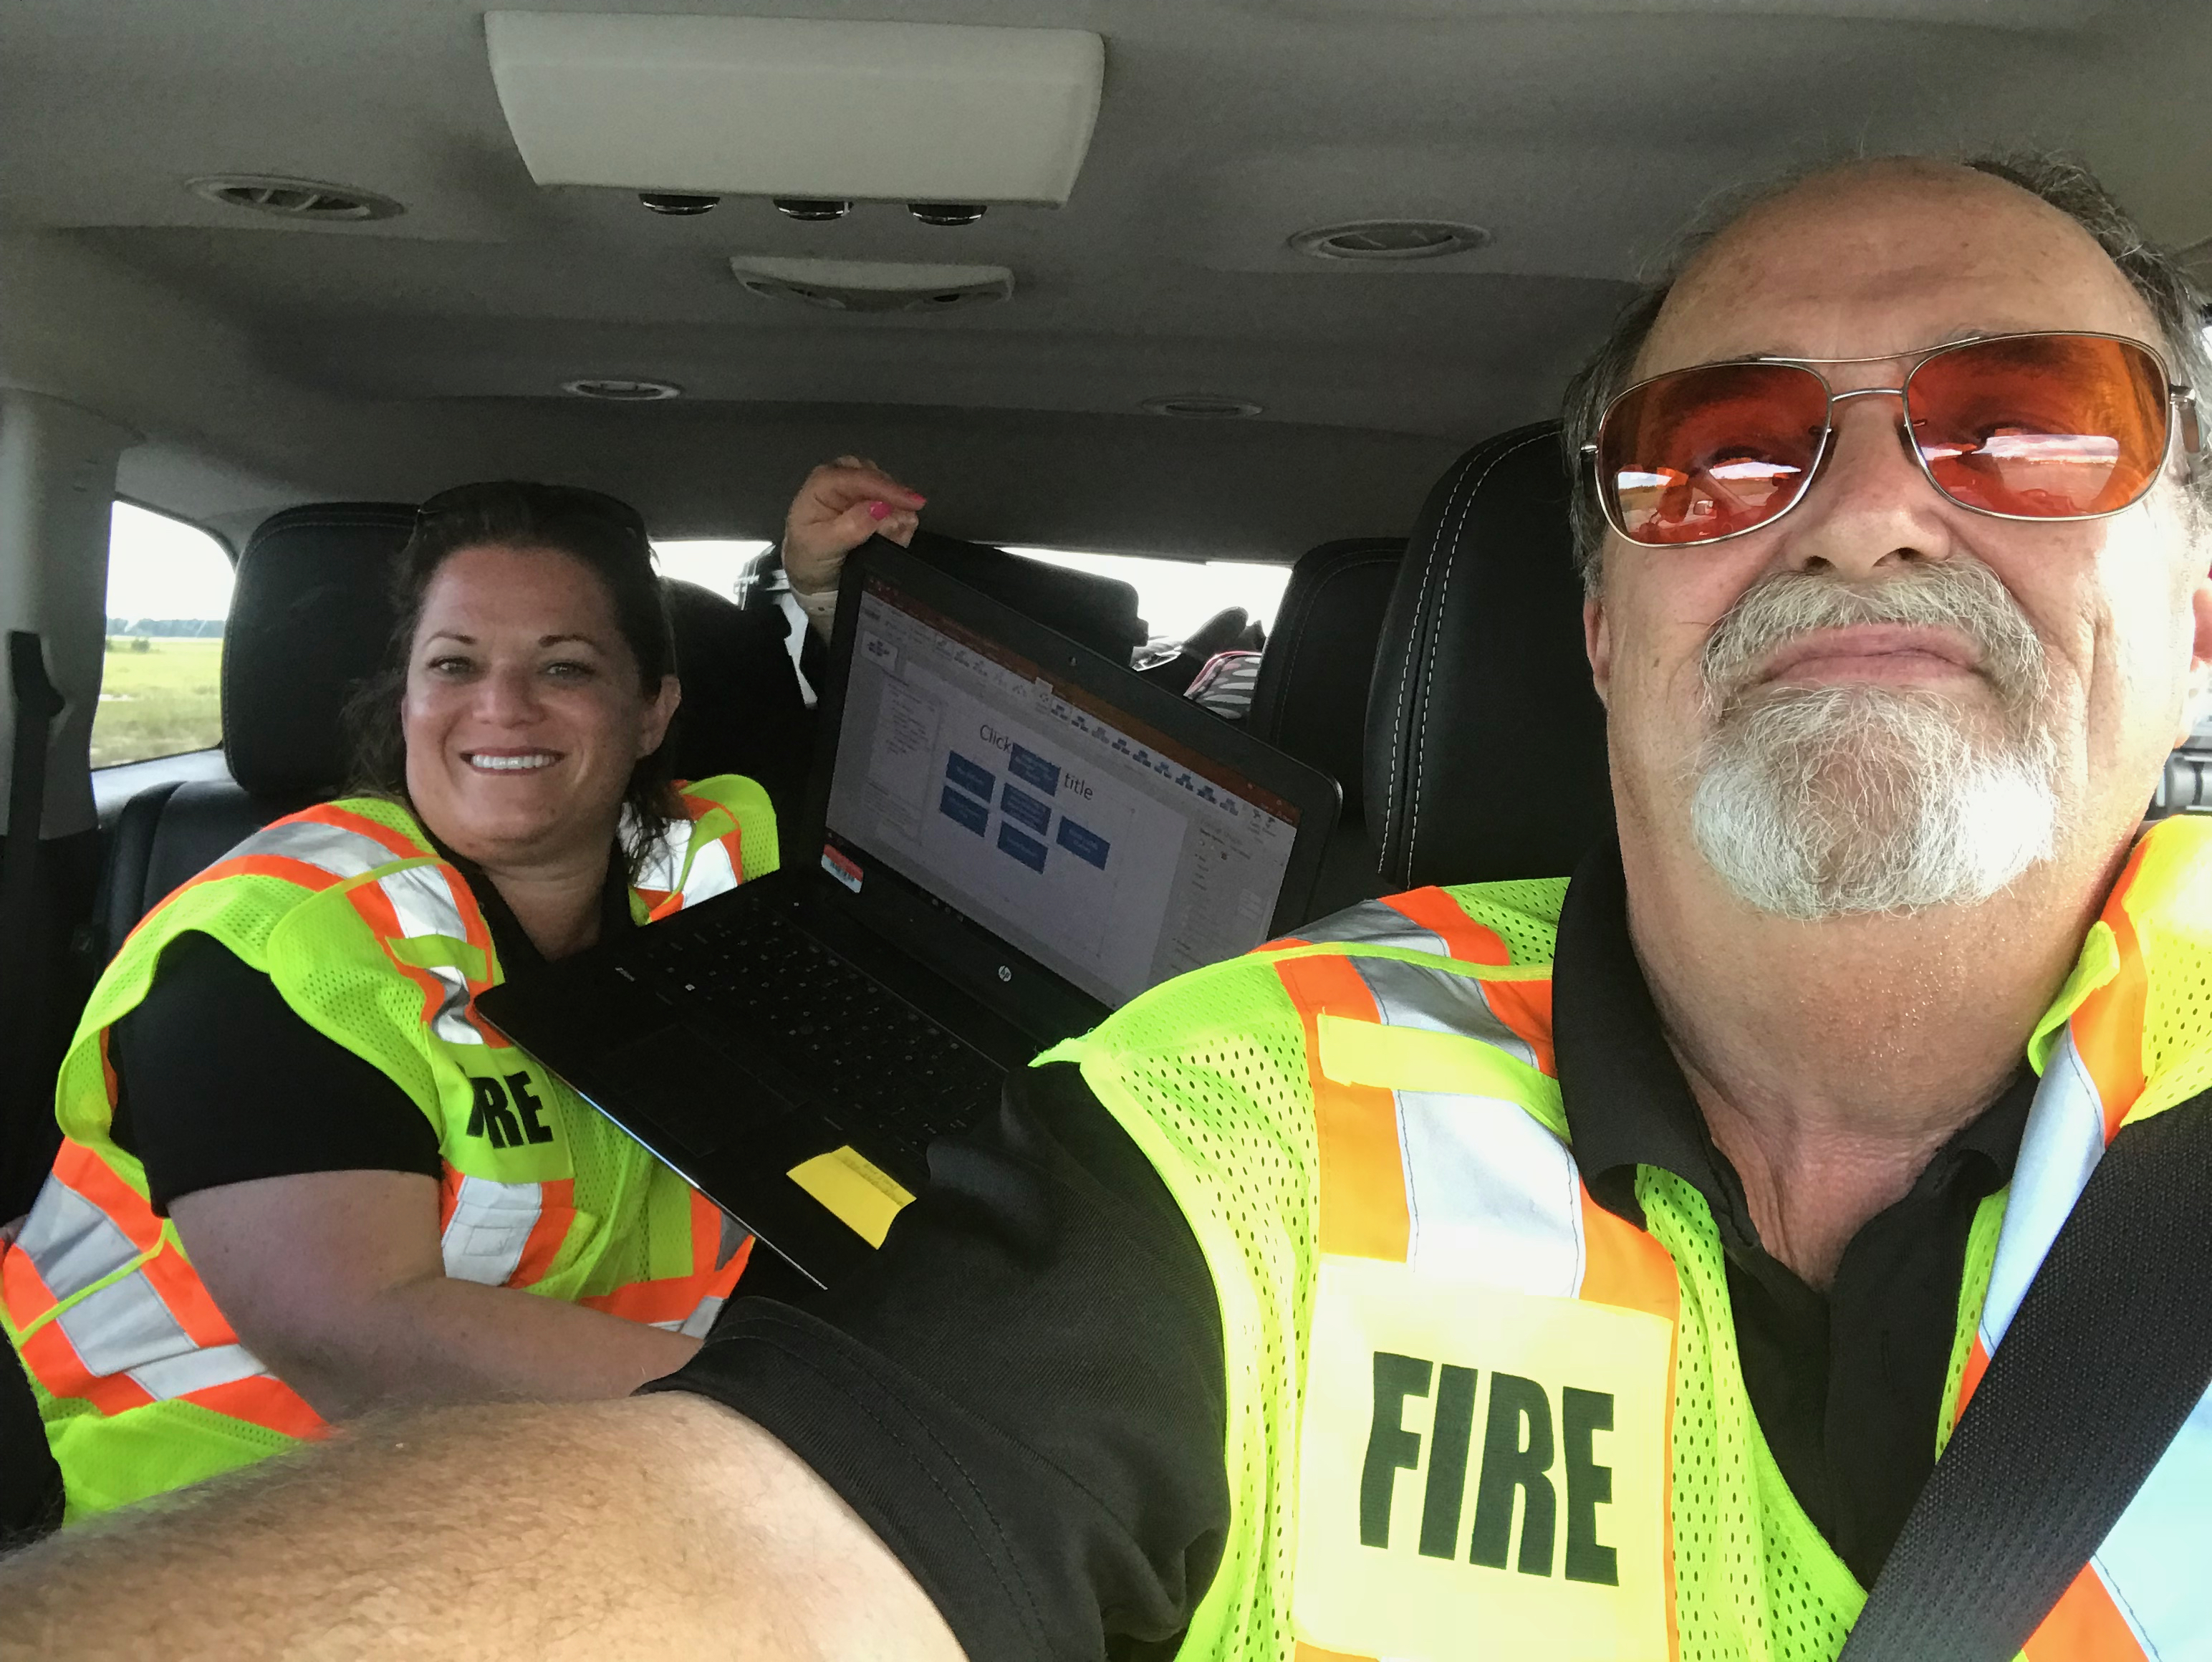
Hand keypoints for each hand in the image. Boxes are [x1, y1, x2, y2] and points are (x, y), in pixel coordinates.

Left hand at [782, 456, 925, 596]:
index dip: (887, 489)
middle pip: (878, 477)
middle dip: (893, 499)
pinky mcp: (872, 502)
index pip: (858, 478)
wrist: (812, 574)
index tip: (912, 503)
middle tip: (902, 524)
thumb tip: (881, 508)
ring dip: (898, 511)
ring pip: (888, 489)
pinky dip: (900, 519)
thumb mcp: (823, 546)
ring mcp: (859, 489)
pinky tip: (898, 533)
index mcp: (823, 482)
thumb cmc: (809, 556)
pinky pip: (894, 504)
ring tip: (896, 534)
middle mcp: (843, 479)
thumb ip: (851, 527)